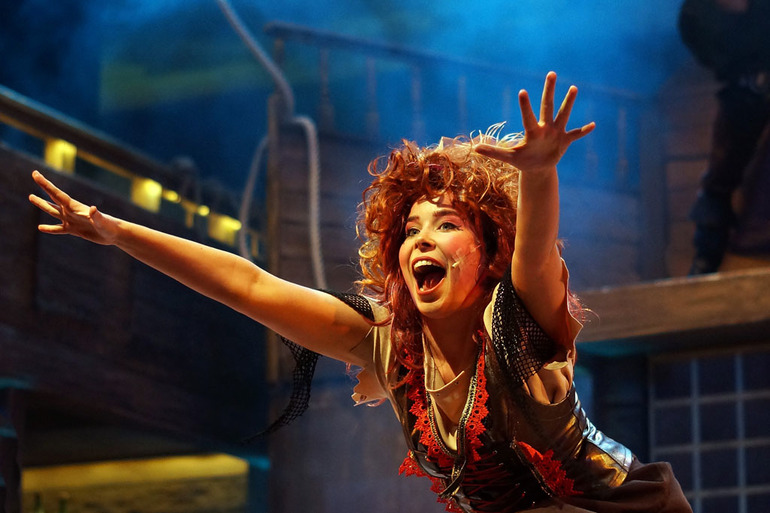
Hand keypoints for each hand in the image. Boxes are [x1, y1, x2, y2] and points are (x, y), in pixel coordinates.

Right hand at [29, 170, 119, 244]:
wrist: (115, 234)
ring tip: (31, 196)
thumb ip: (97, 216)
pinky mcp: (74, 230)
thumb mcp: (102, 222)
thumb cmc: (110, 227)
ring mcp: (72, 220)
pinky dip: (49, 228)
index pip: (56, 194)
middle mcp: (71, 211)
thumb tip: (93, 209)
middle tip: (34, 175)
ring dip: (42, 204)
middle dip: (43, 187)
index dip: (45, 184)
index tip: (35, 174)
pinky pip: (58, 229)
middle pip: (53, 198)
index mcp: (75, 207)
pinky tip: (40, 227)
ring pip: (53, 211)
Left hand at [475, 71, 593, 174]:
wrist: (537, 169)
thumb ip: (493, 151)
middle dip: (549, 91)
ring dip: (568, 103)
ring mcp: (556, 133)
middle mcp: (545, 128)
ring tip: (573, 88)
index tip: (522, 91)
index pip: (528, 117)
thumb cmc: (522, 160)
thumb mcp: (508, 158)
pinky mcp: (564, 141)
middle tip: (551, 73)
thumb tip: (475, 147)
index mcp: (532, 132)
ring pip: (563, 115)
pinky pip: (575, 135)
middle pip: (547, 106)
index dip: (525, 106)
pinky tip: (593, 125)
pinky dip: (583, 131)